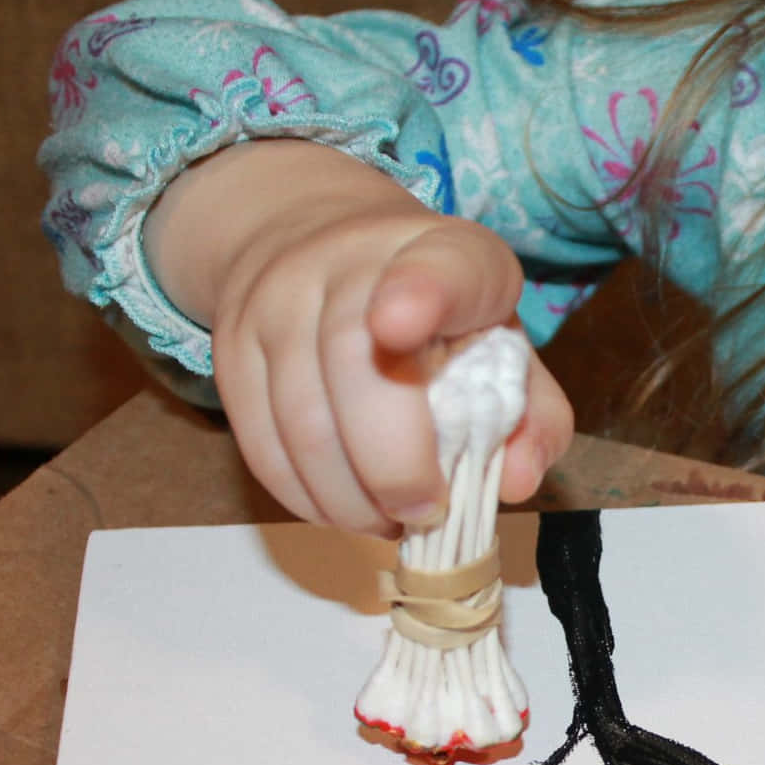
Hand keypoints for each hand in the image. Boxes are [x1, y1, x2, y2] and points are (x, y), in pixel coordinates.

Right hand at [144, 140, 573, 535]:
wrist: (321, 244)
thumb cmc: (442, 320)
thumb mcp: (505, 349)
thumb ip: (532, 417)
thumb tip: (516, 482)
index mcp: (446, 254)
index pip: (439, 267)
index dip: (420, 294)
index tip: (401, 327)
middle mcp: (351, 260)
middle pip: (355, 366)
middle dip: (394, 468)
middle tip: (424, 514)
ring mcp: (279, 298)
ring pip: (302, 421)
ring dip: (349, 499)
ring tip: (386, 521)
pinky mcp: (231, 344)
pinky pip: (261, 442)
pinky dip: (304, 497)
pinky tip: (340, 509)